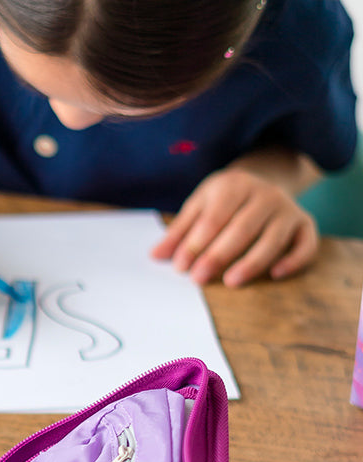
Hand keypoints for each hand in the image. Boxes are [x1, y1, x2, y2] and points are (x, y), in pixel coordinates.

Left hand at [151, 167, 318, 286]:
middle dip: (219, 255)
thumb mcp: (199, 205)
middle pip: (242, 228)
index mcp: (235, 185)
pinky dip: (294, 260)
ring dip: (252, 262)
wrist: (265, 179)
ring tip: (231, 282)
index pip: (214, 217)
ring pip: (272, 239)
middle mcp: (265, 194)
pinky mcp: (306, 224)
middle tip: (198, 279)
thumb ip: (179, 231)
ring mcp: (288, 209)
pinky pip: (306, 244)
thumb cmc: (225, 199)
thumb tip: (155, 256)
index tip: (180, 266)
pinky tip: (275, 274)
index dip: (196, 242)